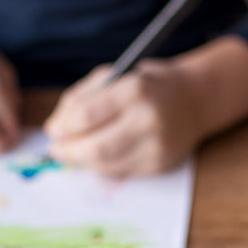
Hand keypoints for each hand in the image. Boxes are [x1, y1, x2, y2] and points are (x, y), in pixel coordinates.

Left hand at [45, 36, 247, 177]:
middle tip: (57, 151)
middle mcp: (148, 118)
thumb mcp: (113, 77)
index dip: (64, 128)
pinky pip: (121, 171)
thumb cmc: (146, 85)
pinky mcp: (161, 164)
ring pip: (107, 165)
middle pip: (96, 148)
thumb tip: (54, 129)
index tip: (53, 132)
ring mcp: (157, 145)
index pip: (86, 117)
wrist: (193, 99)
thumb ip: (80, 99)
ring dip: (82, 162)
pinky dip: (102, 167)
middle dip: (69, 153)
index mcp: (134, 89)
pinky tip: (97, 156)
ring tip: (73, 153)